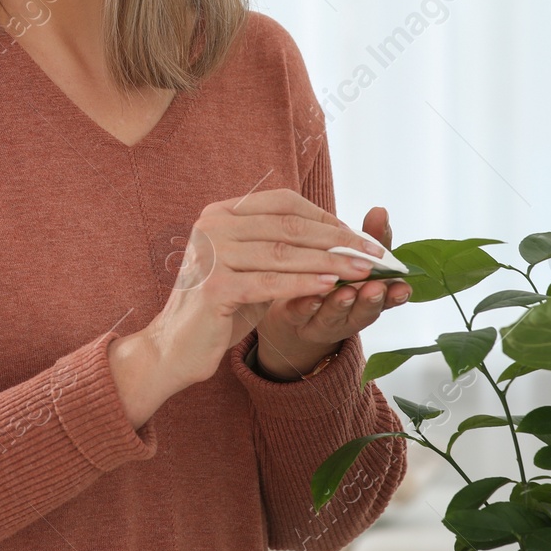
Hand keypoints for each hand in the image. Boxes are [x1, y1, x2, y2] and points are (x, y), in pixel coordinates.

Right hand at [116, 188, 381, 417]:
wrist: (174, 347)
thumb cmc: (220, 307)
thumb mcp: (251, 268)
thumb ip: (281, 248)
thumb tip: (341, 237)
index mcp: (220, 213)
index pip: (283, 203)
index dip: (326, 217)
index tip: (361, 235)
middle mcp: (211, 225)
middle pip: (288, 226)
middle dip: (337, 239)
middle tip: (376, 253)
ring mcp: (210, 254)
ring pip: (284, 253)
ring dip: (331, 262)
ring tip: (364, 271)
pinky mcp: (214, 287)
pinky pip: (271, 283)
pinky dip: (305, 283)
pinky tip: (332, 286)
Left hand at [253, 205, 411, 378]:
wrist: (293, 311)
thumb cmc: (330, 279)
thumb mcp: (350, 258)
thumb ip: (366, 240)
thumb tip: (380, 210)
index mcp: (365, 299)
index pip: (386, 298)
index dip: (395, 295)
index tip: (402, 287)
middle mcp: (347, 314)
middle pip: (362, 311)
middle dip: (370, 300)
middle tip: (375, 287)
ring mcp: (320, 320)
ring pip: (332, 314)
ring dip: (341, 303)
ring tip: (347, 292)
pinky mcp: (294, 319)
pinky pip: (300, 314)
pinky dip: (307, 306)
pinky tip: (311, 297)